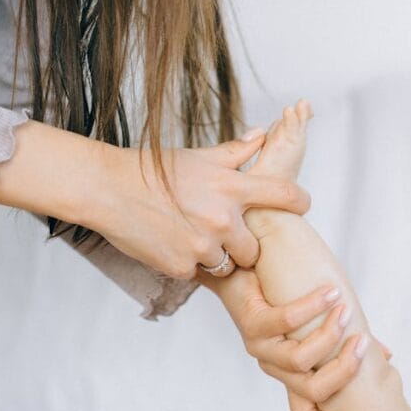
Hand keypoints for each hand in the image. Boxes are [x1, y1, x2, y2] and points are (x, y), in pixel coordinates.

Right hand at [87, 130, 311, 277]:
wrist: (108, 190)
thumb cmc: (154, 170)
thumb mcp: (199, 156)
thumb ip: (236, 152)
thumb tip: (263, 136)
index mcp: (231, 187)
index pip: (285, 195)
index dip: (299, 202)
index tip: (302, 206)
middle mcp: (222, 218)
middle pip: (256, 248)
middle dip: (244, 245)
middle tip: (224, 235)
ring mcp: (203, 246)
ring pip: (230, 266)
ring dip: (219, 258)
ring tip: (195, 239)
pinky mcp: (183, 267)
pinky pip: (200, 274)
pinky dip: (191, 265)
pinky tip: (173, 246)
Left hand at [201, 270, 390, 410]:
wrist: (244, 264)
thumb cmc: (286, 296)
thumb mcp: (321, 323)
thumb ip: (348, 341)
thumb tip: (385, 356)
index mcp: (290, 374)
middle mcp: (274, 366)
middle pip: (313, 391)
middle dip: (344, 370)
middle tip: (363, 343)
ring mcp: (260, 347)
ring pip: (300, 360)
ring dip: (330, 335)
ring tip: (346, 310)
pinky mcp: (252, 323)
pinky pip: (285, 321)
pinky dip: (312, 307)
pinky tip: (330, 293)